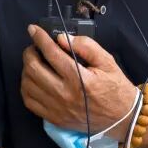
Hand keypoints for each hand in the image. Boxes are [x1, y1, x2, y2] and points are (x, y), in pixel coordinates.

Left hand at [21, 24, 137, 134]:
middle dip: (29, 53)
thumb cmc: (115, 87)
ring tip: (34, 63)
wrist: (121, 117)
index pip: (51, 53)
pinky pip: (29, 102)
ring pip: (28, 85)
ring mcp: (57, 108)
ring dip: (27, 70)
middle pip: (34, 69)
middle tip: (34, 47)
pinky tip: (33, 80)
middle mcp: (64, 94)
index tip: (33, 29)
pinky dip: (26, 88)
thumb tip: (62, 38)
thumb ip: (86, 46)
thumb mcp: (107, 61)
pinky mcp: (54, 118)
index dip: (39, 38)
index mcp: (79, 78)